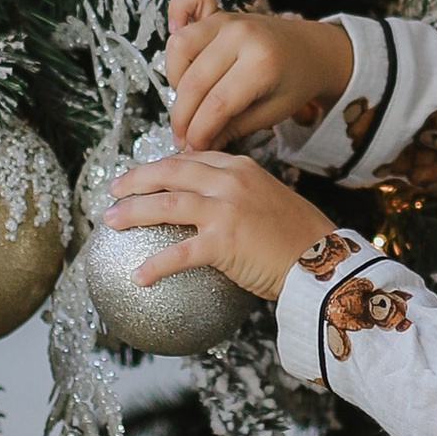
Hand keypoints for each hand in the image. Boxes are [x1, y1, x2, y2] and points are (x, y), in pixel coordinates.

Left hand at [104, 151, 339, 304]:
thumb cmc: (299, 238)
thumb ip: (240, 196)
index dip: (160, 165)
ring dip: (132, 212)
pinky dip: (155, 265)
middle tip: (113, 189)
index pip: (190, 158)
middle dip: (135, 179)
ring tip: (111, 221)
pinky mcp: (223, 241)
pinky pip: (178, 253)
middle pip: (170, 172)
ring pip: (165, 204)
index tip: (142, 174)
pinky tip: (138, 277)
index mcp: (240, 167)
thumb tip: (212, 211)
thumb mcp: (269, 201)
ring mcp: (225, 209)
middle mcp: (230, 180)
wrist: (325, 259)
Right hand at [166, 0, 353, 151]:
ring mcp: (227, 20)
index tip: (192, 148)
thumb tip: (197, 144)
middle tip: (182, 137)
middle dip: (183, 117)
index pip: (217, 104)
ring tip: (188, 103)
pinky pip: (182, 9)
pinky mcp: (217, 14)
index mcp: (262, 63)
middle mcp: (241, 35)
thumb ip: (233, 128)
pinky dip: (176, 29)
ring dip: (176, 82)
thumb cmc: (295, 82)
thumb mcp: (273, 112)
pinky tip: (180, 58)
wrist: (312, 48)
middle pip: (195, 81)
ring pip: (180, 48)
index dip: (199, 131)